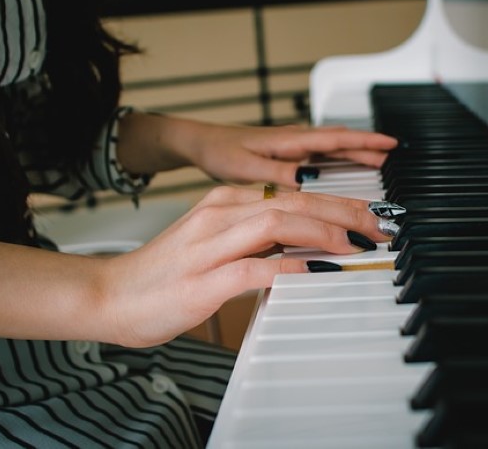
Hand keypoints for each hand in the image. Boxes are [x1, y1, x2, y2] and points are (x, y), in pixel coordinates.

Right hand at [99, 186, 390, 347]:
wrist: (109, 294)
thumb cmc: (164, 274)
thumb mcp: (214, 243)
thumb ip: (254, 239)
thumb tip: (301, 246)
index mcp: (223, 203)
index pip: (290, 194)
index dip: (336, 201)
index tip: (368, 213)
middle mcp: (218, 214)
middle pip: (292, 201)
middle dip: (342, 209)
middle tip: (378, 224)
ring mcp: (208, 245)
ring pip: (275, 223)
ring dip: (323, 231)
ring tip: (356, 243)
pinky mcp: (201, 280)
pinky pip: (252, 268)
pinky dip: (288, 268)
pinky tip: (316, 272)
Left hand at [184, 122, 396, 188]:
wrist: (201, 143)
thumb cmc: (220, 152)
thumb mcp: (247, 168)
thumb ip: (278, 174)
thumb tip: (309, 183)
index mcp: (290, 141)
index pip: (336, 138)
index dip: (365, 141)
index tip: (390, 145)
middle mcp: (295, 139)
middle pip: (340, 141)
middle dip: (368, 147)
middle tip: (393, 156)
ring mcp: (292, 145)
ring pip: (332, 145)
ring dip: (355, 150)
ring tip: (378, 160)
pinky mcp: (286, 152)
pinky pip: (321, 151)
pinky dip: (338, 155)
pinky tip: (342, 164)